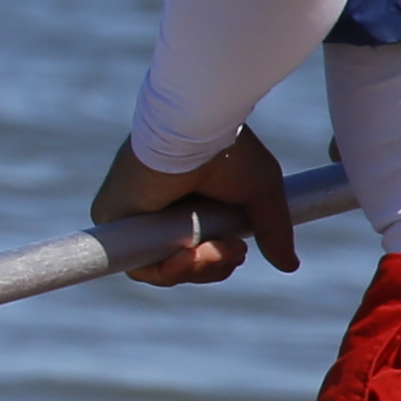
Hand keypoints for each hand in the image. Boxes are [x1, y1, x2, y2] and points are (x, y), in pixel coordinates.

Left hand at [98, 128, 293, 285]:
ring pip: (161, 270)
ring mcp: (133, 215)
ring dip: (197, 269)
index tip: (236, 251)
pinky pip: (137, 265)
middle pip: (182, 265)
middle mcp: (158, 211)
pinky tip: (188, 254)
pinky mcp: (111, 216)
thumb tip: (289, 266)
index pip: (197, 251)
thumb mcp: (260, 195)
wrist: (196, 130)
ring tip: (215, 249)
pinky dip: (166, 270)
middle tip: (232, 250)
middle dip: (214, 267)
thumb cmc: (230, 152)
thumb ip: (271, 231)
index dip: (218, 261)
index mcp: (188, 204)